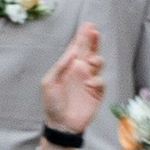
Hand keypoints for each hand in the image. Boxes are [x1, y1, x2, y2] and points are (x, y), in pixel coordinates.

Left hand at [38, 21, 106, 141]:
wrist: (61, 124)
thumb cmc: (52, 103)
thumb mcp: (48, 82)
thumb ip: (60, 66)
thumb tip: (72, 52)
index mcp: (68, 67)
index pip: (76, 48)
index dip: (82, 37)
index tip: (88, 25)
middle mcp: (80, 71)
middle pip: (90, 51)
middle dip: (93, 41)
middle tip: (94, 31)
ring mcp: (89, 81)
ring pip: (98, 63)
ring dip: (96, 59)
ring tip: (90, 61)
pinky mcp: (96, 93)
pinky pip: (101, 81)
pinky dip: (96, 80)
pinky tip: (89, 83)